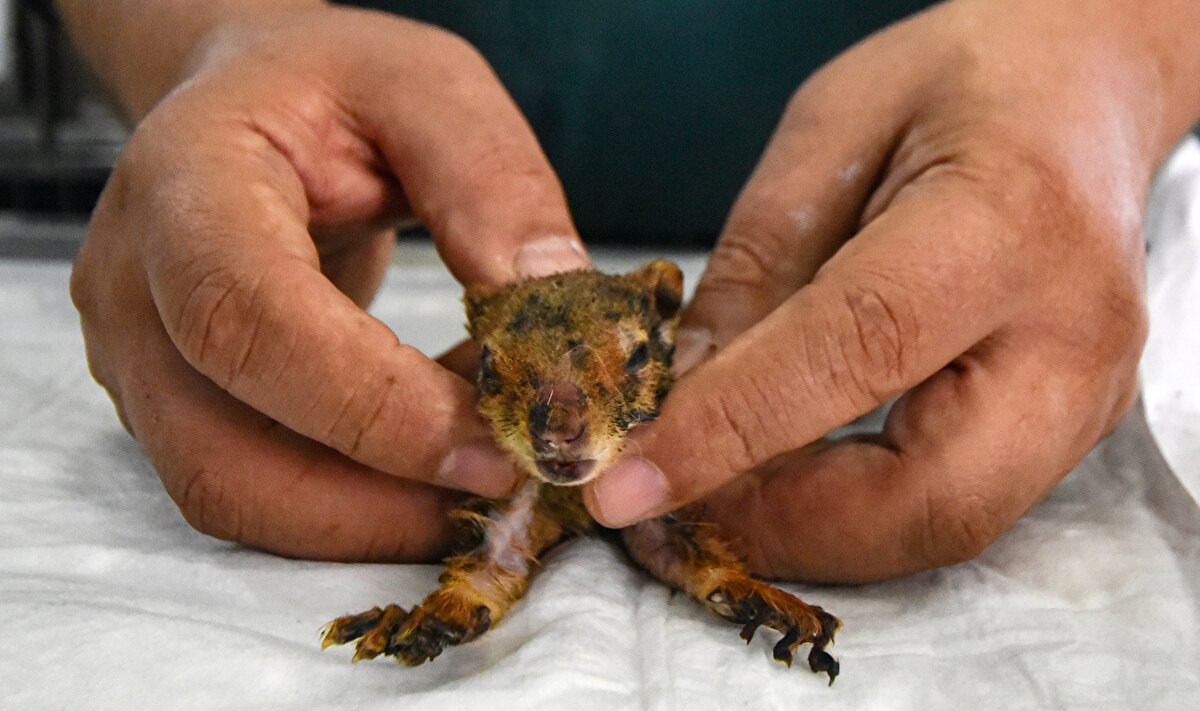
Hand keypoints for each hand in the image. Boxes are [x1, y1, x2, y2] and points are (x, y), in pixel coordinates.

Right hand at [69, 6, 587, 559]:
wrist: (249, 103)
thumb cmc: (333, 86)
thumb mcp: (430, 91)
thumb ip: (492, 187)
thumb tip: (552, 323)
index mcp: (184, 183)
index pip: (252, 321)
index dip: (376, 408)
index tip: (497, 445)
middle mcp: (134, 288)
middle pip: (224, 453)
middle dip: (377, 504)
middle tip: (503, 497)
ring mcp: (137, 359)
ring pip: (234, 495)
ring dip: (369, 519)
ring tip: (477, 480)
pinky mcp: (170, 404)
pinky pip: (254, 488)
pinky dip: (352, 502)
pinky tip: (433, 458)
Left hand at [585, 0, 1199, 581]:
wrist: (1088, 89)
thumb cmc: (962, 83)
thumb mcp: (829, 131)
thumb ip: (758, 265)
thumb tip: (683, 390)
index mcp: (1007, 223)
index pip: (854, 348)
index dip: (729, 429)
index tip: (626, 483)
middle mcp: (1072, 335)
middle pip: (926, 497)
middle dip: (780, 527)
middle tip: (672, 513)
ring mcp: (1087, 397)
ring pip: (943, 528)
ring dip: (812, 534)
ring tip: (714, 501)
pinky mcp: (1071, 430)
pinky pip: (954, 507)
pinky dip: (854, 515)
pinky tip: (784, 482)